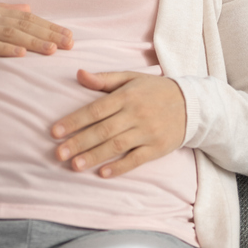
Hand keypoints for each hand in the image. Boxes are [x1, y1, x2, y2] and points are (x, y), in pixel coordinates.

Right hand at [0, 3, 72, 57]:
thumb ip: (5, 10)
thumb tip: (29, 9)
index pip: (28, 18)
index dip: (49, 26)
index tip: (68, 35)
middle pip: (24, 25)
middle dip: (48, 34)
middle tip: (70, 43)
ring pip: (11, 34)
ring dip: (33, 42)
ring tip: (52, 50)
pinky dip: (6, 49)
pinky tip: (20, 55)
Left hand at [50, 70, 185, 177]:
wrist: (192, 104)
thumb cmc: (154, 90)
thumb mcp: (130, 78)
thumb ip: (103, 79)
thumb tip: (78, 74)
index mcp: (126, 96)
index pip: (95, 109)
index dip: (74, 120)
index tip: (55, 131)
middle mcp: (135, 113)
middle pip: (103, 130)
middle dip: (79, 142)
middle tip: (58, 153)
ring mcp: (147, 132)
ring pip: (117, 146)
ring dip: (94, 156)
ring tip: (74, 165)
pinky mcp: (158, 148)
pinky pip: (136, 159)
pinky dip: (120, 167)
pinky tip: (103, 173)